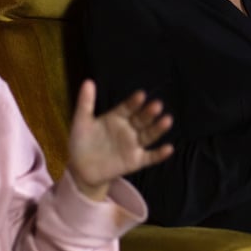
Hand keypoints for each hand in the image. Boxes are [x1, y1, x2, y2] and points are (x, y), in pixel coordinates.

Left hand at [66, 79, 172, 201]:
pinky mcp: (135, 161)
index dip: (134, 102)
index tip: (141, 95)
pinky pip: (149, 157)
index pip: (127, 107)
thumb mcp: (81, 122)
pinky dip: (159, 154)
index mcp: (117, 117)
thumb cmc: (81, 142)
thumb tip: (88, 81)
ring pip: (148, 135)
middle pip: (141, 119)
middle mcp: (128, 129)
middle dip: (149, 113)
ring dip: (158, 128)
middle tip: (157, 105)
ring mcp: (133, 145)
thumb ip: (85, 103)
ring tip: (167, 120)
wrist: (80, 169)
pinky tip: (169, 148)